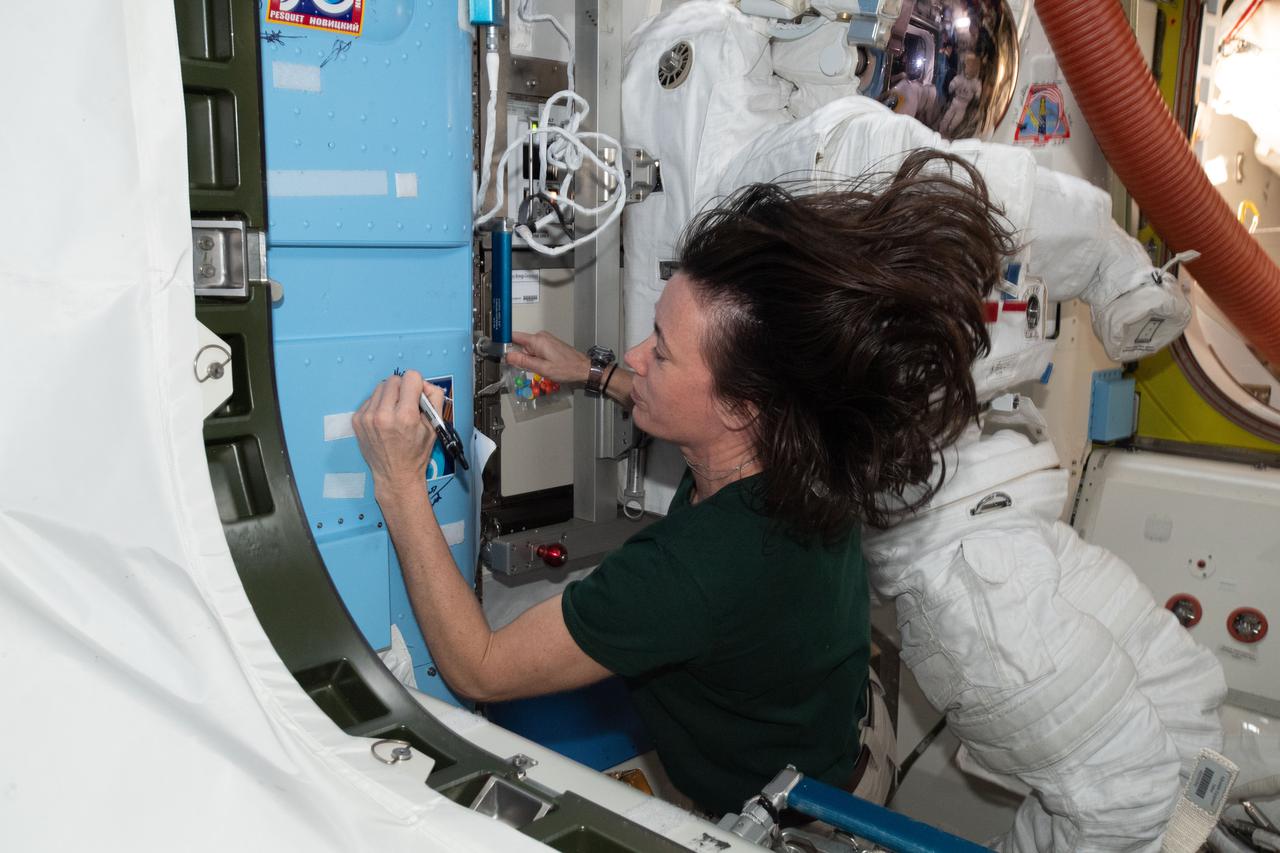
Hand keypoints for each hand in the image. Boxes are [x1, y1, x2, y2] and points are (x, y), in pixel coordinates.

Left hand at [353, 371, 439, 496]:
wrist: (395, 475)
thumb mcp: (435, 427)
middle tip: (407, 404)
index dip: (418, 384)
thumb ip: (434, 399)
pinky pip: (370, 399)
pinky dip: (379, 404)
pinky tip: (384, 419)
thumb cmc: (416, 453)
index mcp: (406, 416)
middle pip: (394, 379)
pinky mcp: (357, 420)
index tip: (418, 395)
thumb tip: (425, 384)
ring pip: (380, 387)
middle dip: (403, 388)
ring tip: (395, 412)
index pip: (411, 377)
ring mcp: (367, 417)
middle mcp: (384, 414)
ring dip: (390, 395)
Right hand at [507, 331, 589, 384]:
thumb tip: (508, 356)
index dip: (504, 342)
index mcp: (537, 340)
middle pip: (521, 345)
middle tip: (526, 369)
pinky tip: (543, 366)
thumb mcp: (541, 368)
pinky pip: (536, 350)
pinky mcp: (549, 344)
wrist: (583, 368)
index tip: (498, 349)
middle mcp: (540, 336)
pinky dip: (536, 358)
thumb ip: (523, 361)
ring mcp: (546, 339)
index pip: (514, 336)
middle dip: (520, 356)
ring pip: (529, 349)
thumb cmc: (566, 369)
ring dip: (529, 359)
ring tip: (539, 368)